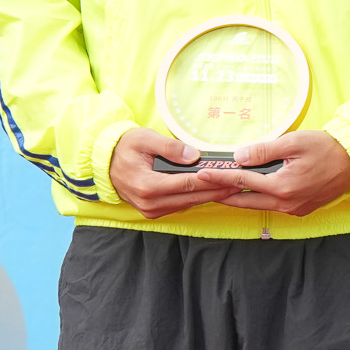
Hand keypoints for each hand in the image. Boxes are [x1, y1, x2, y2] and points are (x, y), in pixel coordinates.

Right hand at [106, 128, 249, 217]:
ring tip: (236, 186)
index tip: (234, 176)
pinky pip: (182, 205)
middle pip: (193, 197)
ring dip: (212, 196)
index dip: (213, 180)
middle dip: (220, 190)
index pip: (188, 184)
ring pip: (189, 203)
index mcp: (147, 185)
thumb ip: (169, 147)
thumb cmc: (126, 147)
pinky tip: (216, 190)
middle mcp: (150, 202)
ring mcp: (151, 210)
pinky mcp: (154, 211)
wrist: (105, 162)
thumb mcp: (144, 138)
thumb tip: (193, 155)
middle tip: (244, 182)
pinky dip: (199, 198)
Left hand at [213, 130, 349, 215]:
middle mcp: (286, 202)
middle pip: (245, 201)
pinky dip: (258, 200)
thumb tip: (239, 157)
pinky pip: (273, 207)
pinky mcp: (301, 209)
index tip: (201, 175)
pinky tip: (252, 192)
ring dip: (239, 198)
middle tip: (203, 189)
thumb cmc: (327, 148)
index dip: (219, 177)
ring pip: (258, 206)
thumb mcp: (294, 142)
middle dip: (222, 195)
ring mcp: (294, 208)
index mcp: (282, 186)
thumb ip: (263, 150)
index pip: (241, 181)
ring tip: (223, 190)